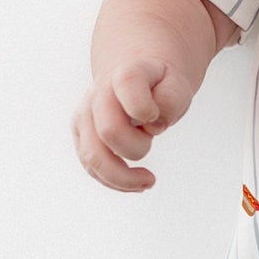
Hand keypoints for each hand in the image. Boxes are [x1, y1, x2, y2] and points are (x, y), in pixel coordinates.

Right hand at [71, 57, 196, 192]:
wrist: (136, 76)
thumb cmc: (159, 85)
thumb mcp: (178, 84)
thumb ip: (171, 99)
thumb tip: (153, 126)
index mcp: (124, 75)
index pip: (128, 85)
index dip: (145, 108)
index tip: (157, 117)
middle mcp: (98, 94)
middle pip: (109, 131)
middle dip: (138, 147)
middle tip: (153, 140)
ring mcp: (84, 116)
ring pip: (92, 157)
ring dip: (124, 177)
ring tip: (149, 181)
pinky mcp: (81, 136)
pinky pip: (91, 167)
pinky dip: (115, 182)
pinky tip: (137, 183)